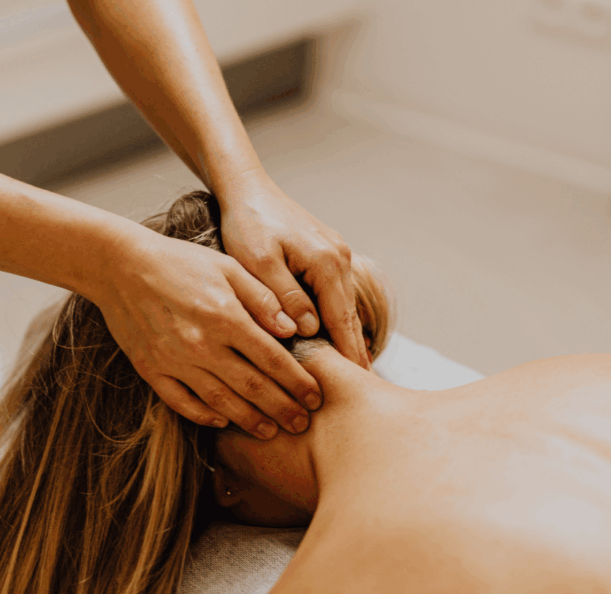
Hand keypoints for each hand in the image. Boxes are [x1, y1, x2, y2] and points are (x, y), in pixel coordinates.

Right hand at [97, 226, 322, 439]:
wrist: (121, 265)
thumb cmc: (180, 262)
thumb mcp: (229, 268)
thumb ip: (263, 299)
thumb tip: (293, 329)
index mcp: (226, 316)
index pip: (273, 358)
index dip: (298, 381)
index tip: (316, 396)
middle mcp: (202, 344)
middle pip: (251, 386)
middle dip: (281, 407)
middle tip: (303, 423)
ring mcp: (174, 360)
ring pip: (220, 400)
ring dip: (248, 420)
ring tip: (271, 431)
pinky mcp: (151, 369)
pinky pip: (181, 402)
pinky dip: (202, 415)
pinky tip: (221, 422)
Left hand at [217, 174, 370, 369]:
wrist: (247, 188)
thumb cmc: (248, 223)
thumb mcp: (259, 262)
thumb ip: (284, 296)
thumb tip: (307, 329)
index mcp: (325, 262)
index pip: (341, 320)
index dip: (348, 354)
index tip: (356, 385)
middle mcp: (339, 258)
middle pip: (349, 316)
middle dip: (355, 352)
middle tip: (363, 388)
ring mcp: (336, 254)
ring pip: (344, 305)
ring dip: (348, 337)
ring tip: (353, 372)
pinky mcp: (326, 253)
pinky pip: (336, 293)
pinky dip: (338, 317)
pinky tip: (336, 337)